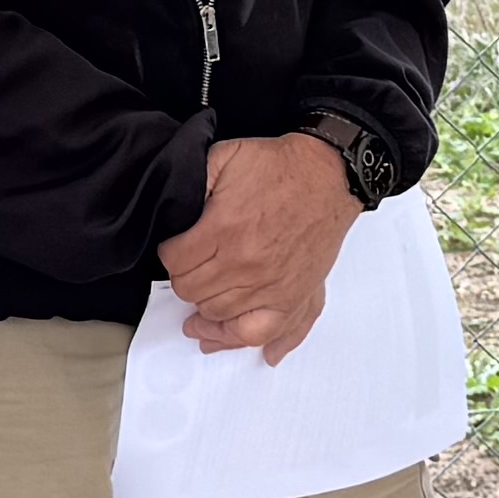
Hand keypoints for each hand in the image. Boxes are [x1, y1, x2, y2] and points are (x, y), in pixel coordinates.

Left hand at [162, 132, 357, 360]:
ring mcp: (269, 285)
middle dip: (185, 278)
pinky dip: (238, 340)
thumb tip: (173, 205)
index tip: (174, 248)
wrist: (329, 176)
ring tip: (197, 303)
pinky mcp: (291, 297)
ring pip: (218, 314)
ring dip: (203, 307)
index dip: (169, 253)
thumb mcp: (226, 156)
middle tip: (190, 268)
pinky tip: (221, 341)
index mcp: (224, 229)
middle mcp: (245, 264)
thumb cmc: (281, 167)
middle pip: (192, 291)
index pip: (175, 262)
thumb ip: (194, 180)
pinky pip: (260, 333)